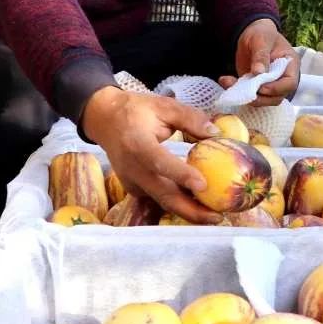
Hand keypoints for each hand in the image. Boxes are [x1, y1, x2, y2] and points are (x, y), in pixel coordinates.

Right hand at [80, 86, 222, 223]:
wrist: (104, 121)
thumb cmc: (135, 111)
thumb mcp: (163, 106)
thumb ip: (189, 118)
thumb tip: (215, 133)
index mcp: (137, 144)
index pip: (159, 162)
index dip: (180, 175)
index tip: (203, 185)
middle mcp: (132, 169)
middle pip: (162, 194)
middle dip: (191, 210)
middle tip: (218, 217)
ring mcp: (132, 182)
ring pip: (162, 201)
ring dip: (189, 211)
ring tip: (215, 216)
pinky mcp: (135, 189)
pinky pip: (159, 198)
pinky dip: (180, 203)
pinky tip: (200, 205)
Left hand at [218, 18, 299, 106]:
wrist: (250, 33)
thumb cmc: (262, 33)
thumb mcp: (261, 40)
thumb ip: (261, 55)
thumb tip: (259, 72)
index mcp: (290, 64)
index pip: (290, 83)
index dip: (276, 88)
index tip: (261, 87)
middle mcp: (282, 78)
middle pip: (277, 97)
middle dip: (260, 98)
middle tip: (242, 90)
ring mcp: (270, 84)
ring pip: (263, 100)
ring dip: (246, 97)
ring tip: (228, 82)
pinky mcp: (257, 87)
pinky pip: (250, 95)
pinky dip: (238, 93)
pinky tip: (225, 81)